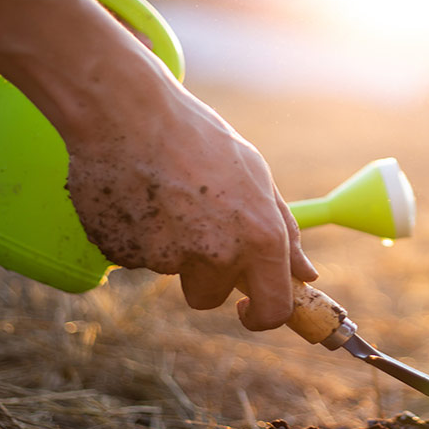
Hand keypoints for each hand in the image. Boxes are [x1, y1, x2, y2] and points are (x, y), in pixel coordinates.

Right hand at [64, 83, 318, 330]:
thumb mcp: (256, 175)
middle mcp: (217, 253)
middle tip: (194, 223)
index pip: (273, 309)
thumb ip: (283, 230)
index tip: (248, 307)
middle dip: (204, 273)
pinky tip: (136, 194)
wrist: (126, 112)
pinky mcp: (122, 253)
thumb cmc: (198, 137)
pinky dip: (136, 234)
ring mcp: (166, 257)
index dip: (261, 316)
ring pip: (171, 271)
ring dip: (169, 248)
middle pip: (210, 296)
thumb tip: (306, 274)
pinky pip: (134, 256)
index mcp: (260, 236)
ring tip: (163, 197)